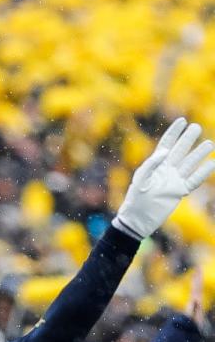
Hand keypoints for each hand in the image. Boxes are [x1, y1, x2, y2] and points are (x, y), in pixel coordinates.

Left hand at [115, 118, 214, 239]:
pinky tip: (212, 164)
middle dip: (188, 139)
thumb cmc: (135, 199)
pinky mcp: (179, 192)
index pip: (166, 144)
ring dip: (199, 154)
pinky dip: (202, 173)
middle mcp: (166, 170)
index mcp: (155, 164)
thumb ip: (151, 163)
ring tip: (210, 144)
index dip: (174, 132)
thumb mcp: (140, 179)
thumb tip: (166, 151)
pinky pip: (193, 181)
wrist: (138, 220)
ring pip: (189, 164)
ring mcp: (173, 181)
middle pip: (180, 151)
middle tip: (197, 127)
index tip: (182, 121)